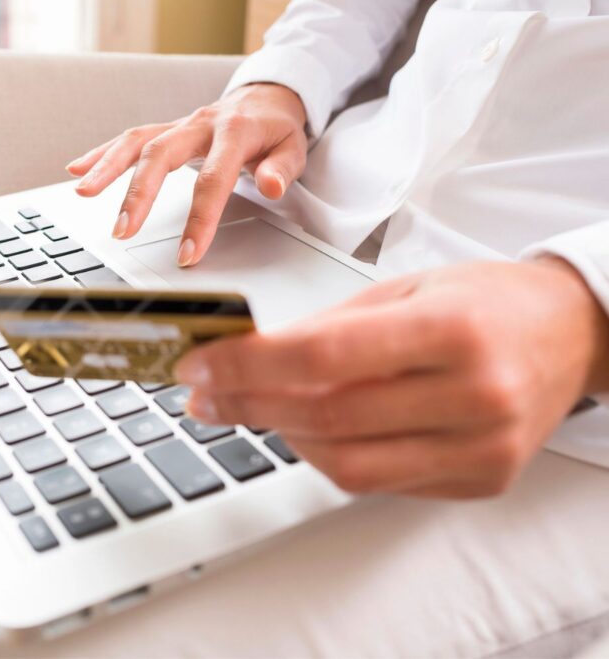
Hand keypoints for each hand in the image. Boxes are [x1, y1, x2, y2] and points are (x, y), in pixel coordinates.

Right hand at [66, 84, 307, 266]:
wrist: (267, 97)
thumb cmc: (277, 129)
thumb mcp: (294, 147)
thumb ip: (282, 169)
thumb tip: (271, 186)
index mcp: (234, 132)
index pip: (213, 180)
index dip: (200, 219)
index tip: (188, 254)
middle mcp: (200, 124)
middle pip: (161, 155)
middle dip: (139, 193)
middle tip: (123, 229)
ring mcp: (179, 125)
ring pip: (137, 142)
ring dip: (107, 167)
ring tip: (83, 193)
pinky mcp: (166, 129)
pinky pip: (129, 138)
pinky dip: (102, 153)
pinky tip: (77, 169)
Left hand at [174, 260, 608, 497]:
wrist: (571, 335)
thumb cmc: (487, 302)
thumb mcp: (408, 288)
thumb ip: (330, 326)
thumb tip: (248, 356)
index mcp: (453, 332)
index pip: (323, 356)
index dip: (247, 365)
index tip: (198, 365)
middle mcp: (473, 397)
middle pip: (326, 417)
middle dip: (247, 406)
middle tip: (202, 395)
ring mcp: (481, 449)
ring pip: (345, 465)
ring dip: (282, 436)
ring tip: (250, 407)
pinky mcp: (480, 481)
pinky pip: (378, 482)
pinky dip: (329, 456)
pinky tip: (307, 428)